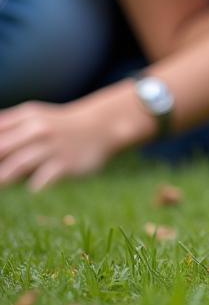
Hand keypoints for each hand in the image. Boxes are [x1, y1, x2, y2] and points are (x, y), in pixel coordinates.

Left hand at [0, 93, 130, 190]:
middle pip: (2, 148)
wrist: (102, 126)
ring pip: (19, 163)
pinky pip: (44, 178)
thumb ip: (6, 126)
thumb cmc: (58, 126)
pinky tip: (33, 188)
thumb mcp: (33, 118)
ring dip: (5, 177)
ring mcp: (53, 146)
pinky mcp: (66, 162)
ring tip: (2, 183)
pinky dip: (35, 185)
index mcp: (26, 117)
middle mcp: (38, 129)